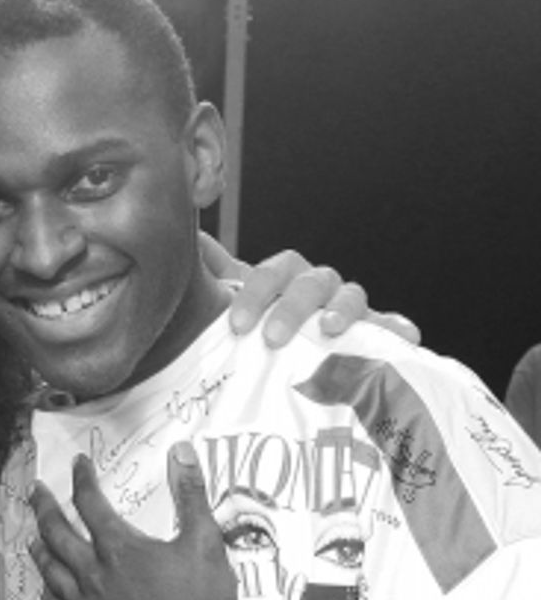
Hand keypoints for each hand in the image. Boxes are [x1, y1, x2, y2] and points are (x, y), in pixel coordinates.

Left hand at [30, 444, 256, 599]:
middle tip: (36, 492)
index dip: (82, 479)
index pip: (90, 503)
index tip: (78, 465)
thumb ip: (192, 494)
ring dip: (40, 550)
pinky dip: (49, 596)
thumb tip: (183, 451)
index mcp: (120, 549)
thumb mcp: (205, 542)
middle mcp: (95, 576)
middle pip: (58, 534)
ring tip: (32, 537)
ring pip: (52, 573)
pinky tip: (47, 590)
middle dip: (44, 508)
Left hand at [200, 234, 420, 347]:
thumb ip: (216, 276)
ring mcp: (352, 310)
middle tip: (271, 338)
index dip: (257, 293)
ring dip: (342, 310)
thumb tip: (194, 239)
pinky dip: (400, 329)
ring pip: (352, 296)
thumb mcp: (234, 306)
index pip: (275, 271)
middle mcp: (321, 288)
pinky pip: (393, 327)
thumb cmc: (261, 331)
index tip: (237, 325)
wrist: (291, 360)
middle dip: (292, 307)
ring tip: (329, 330)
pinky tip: (405, 339)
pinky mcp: (378, 336)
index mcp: (287, 279)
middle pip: (312, 282)